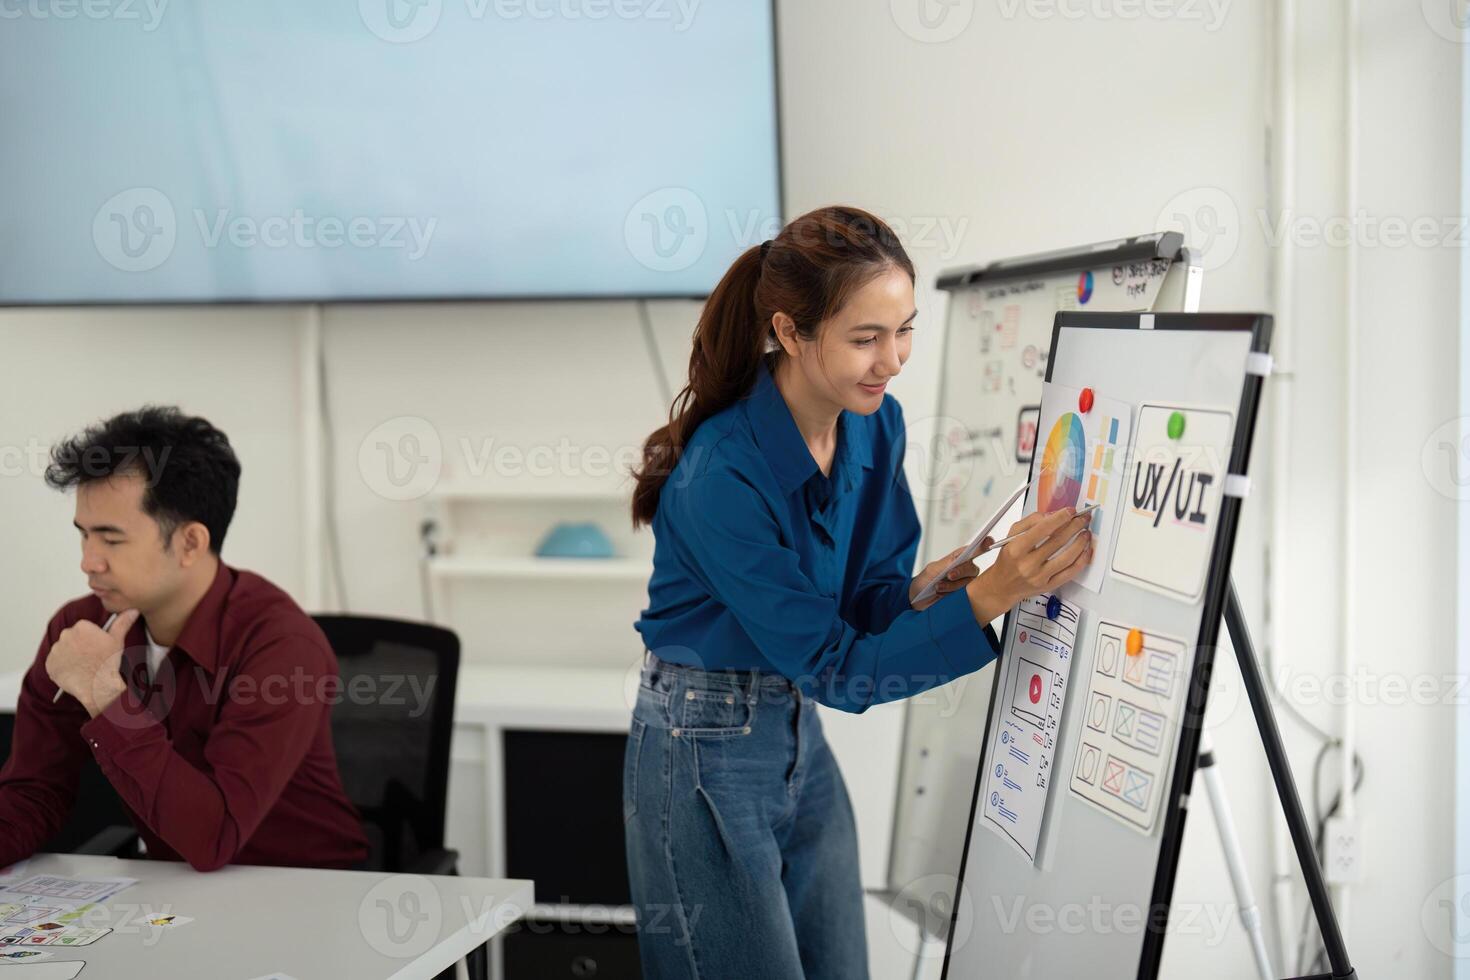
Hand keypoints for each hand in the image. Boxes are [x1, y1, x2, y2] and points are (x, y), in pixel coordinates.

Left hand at [45, 608, 137, 716]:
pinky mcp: (50, 664)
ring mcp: (56, 650)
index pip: (84, 629)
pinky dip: (62, 666)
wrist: (97, 685)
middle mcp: (66, 635)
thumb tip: (132, 610)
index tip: (96, 647)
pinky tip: (74, 671)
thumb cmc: (107, 663)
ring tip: (82, 665)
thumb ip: (122, 622)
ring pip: (63, 650)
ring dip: (70, 656)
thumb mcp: (118, 640)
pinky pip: (55, 662)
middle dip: (79, 646)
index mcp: (81, 626)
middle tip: (90, 657)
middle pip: (72, 638)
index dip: (91, 639)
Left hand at [909, 544, 985, 611]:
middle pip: (972, 569)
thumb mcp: (933, 569)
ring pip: (968, 583)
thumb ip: (948, 563)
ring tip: (938, 587)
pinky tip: (942, 593)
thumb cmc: (924, 581)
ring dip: (952, 586)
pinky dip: (952, 593)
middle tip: (949, 575)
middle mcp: (964, 570)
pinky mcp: (963, 595)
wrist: (917, 598)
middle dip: (960, 572)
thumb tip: (960, 558)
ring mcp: (964, 583)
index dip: (982, 546)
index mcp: (957, 559)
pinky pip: (964, 595)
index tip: (989, 541)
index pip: (972, 550)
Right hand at [965, 508, 1093, 623]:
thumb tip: (1052, 516)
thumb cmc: (1009, 559)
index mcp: (1017, 548)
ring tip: (1086, 533)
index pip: (1042, 529)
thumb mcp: (1011, 536)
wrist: (1003, 586)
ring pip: (1068, 557)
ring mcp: (1040, 576)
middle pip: (1058, 541)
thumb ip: (1030, 522)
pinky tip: (1086, 550)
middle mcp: (1028, 564)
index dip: (1060, 518)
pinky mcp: (1049, 586)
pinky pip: (1070, 572)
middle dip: (1074, 526)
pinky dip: (1082, 560)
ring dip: (1081, 542)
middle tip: (1083, 518)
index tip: (1071, 511)